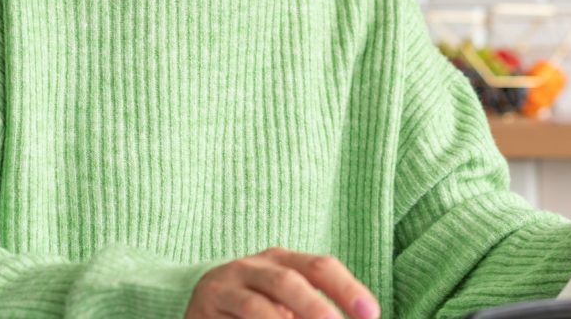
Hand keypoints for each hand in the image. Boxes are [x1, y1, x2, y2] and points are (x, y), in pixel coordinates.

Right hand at [187, 247, 379, 318]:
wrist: (199, 299)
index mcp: (281, 258)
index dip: (347, 288)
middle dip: (314, 305)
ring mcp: (224, 289)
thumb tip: (359, 317)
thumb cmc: (259, 300)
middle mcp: (251, 268)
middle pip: (286, 281)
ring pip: (256, 307)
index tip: (371, 314)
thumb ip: (315, 305)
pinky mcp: (202, 312)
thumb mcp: (287, 295)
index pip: (319, 266)